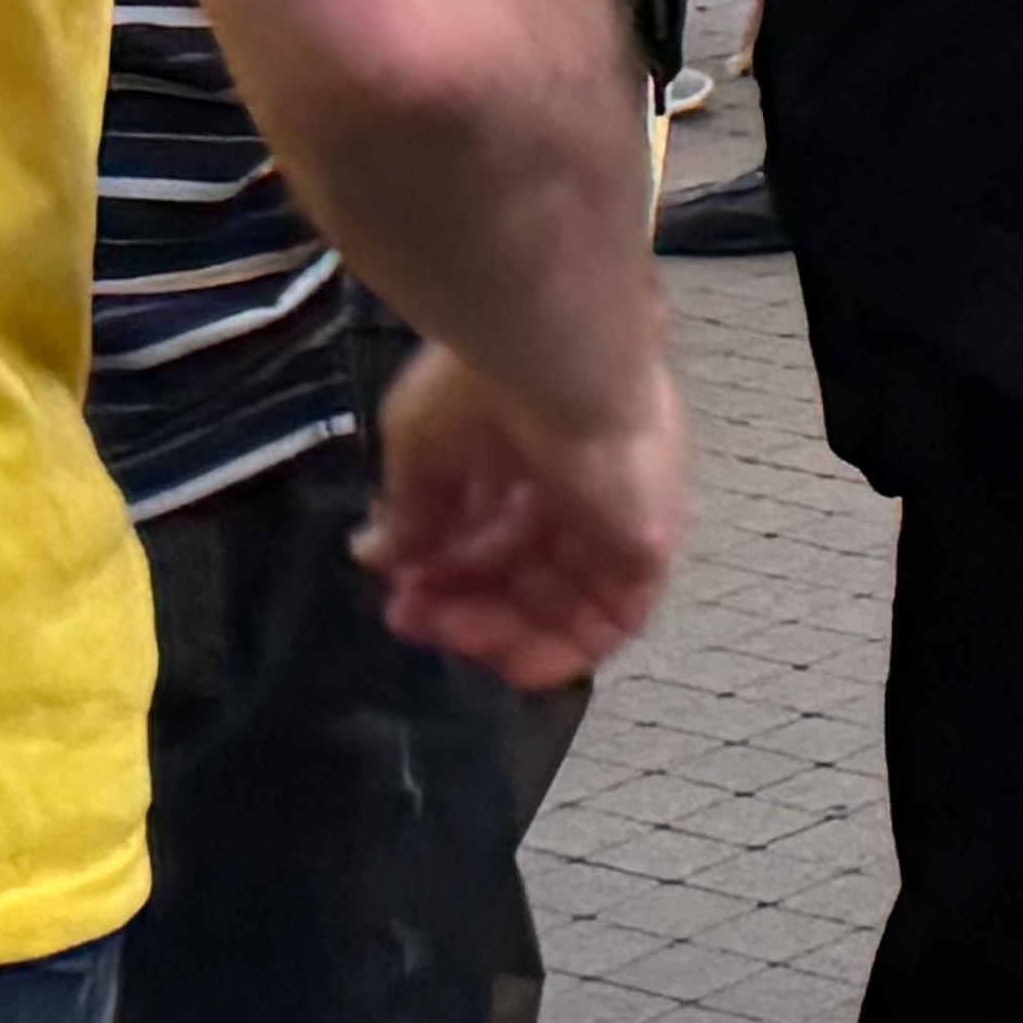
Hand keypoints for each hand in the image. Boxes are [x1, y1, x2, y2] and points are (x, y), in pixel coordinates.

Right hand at [359, 343, 690, 690]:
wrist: (551, 361)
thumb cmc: (482, 387)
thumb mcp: (422, 446)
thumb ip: (409, 509)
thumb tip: (375, 556)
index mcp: (526, 452)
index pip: (487, 534)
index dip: (440, 575)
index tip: (396, 594)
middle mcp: (575, 489)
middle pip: (519, 575)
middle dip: (458, 606)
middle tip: (410, 618)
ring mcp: (614, 519)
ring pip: (558, 604)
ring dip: (496, 632)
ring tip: (443, 630)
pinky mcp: (647, 544)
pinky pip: (613, 620)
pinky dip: (562, 651)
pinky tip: (506, 662)